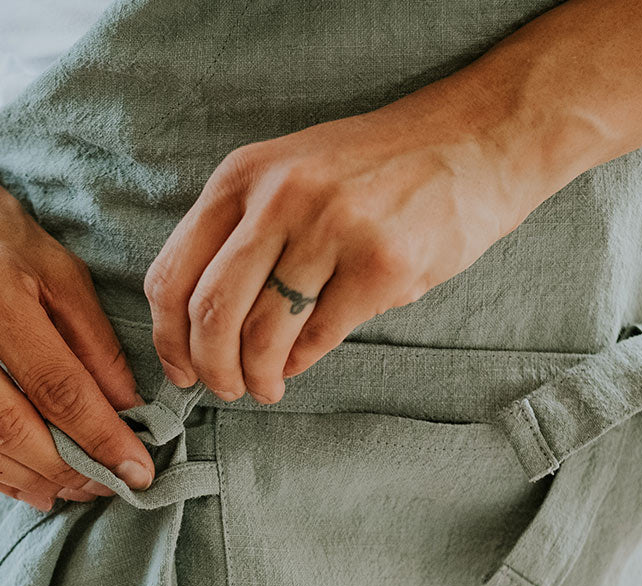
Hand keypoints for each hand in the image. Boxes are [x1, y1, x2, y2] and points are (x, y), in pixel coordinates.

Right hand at [0, 153, 155, 511]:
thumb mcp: (61, 271)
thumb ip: (96, 345)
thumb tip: (128, 414)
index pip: (55, 385)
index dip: (102, 437)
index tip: (139, 472)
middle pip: (4, 425)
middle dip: (64, 469)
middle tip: (106, 487)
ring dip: (24, 479)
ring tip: (69, 489)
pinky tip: (23, 476)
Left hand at [145, 98, 536, 404]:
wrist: (474, 141)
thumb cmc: (376, 170)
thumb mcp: (290, 177)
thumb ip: (244, 237)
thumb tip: (205, 329)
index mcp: (243, 176)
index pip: (172, 274)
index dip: (167, 338)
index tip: (181, 368)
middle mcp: (280, 198)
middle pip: (211, 313)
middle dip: (211, 369)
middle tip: (224, 389)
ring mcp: (333, 229)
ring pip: (263, 335)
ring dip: (257, 377)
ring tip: (265, 387)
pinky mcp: (381, 266)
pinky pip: (319, 338)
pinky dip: (301, 363)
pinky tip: (299, 363)